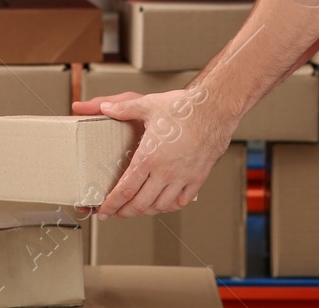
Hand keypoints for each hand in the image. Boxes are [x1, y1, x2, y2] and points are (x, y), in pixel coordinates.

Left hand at [71, 88, 233, 217]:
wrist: (214, 109)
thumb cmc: (184, 107)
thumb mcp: (148, 105)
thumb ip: (124, 108)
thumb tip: (105, 108)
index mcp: (149, 157)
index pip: (125, 190)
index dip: (111, 204)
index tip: (103, 211)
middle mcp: (165, 172)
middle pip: (140, 204)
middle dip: (124, 212)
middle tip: (115, 213)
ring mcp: (182, 177)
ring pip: (160, 206)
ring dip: (145, 211)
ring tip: (137, 208)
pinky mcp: (198, 178)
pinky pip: (182, 201)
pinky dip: (170, 206)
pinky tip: (164, 202)